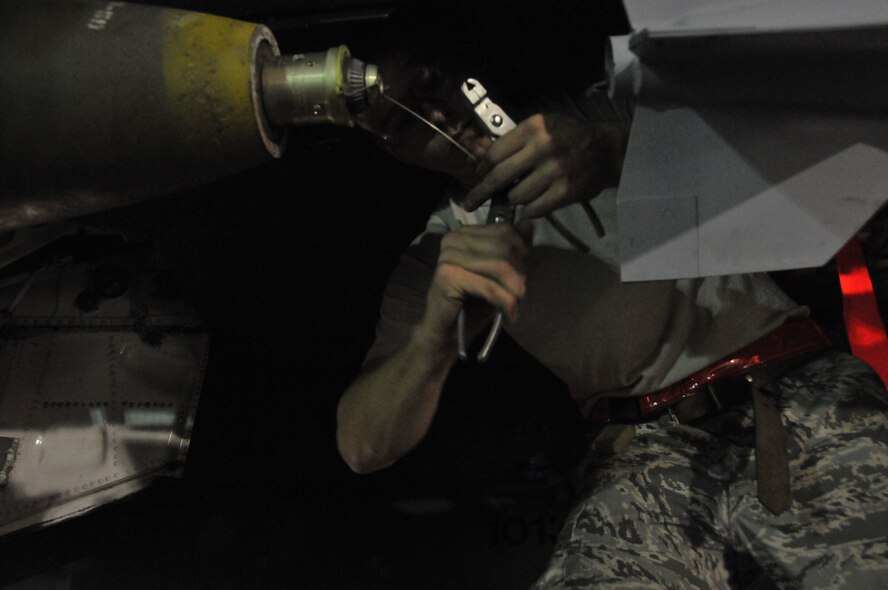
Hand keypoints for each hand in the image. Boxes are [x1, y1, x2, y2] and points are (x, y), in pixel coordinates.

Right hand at [418, 224, 528, 347]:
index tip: (522, 275)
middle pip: (504, 247)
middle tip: (520, 294)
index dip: (521, 253)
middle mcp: (453, 239)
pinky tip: (510, 315)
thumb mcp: (499, 273)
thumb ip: (513, 249)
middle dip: (519, 273)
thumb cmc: (473, 302)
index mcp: (464, 233)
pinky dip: (506, 303)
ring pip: (499, 266)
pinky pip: (489, 286)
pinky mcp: (447, 276)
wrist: (447, 332)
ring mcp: (448, 256)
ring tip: (516, 304)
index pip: (505, 231)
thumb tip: (529, 223)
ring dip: (514, 289)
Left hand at [463, 114, 628, 217]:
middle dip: (481, 193)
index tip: (477, 178)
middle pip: (499, 176)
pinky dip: (530, 209)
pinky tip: (536, 202)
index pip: (495, 152)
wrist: (606, 150)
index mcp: (533, 128)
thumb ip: (515, 140)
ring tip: (524, 193)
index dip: (482, 169)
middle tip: (470, 203)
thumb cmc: (569, 136)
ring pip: (517, 196)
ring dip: (515, 199)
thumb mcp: (543, 126)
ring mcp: (554, 171)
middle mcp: (543, 147)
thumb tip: (483, 160)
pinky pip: (534, 209)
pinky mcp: (565, 192)